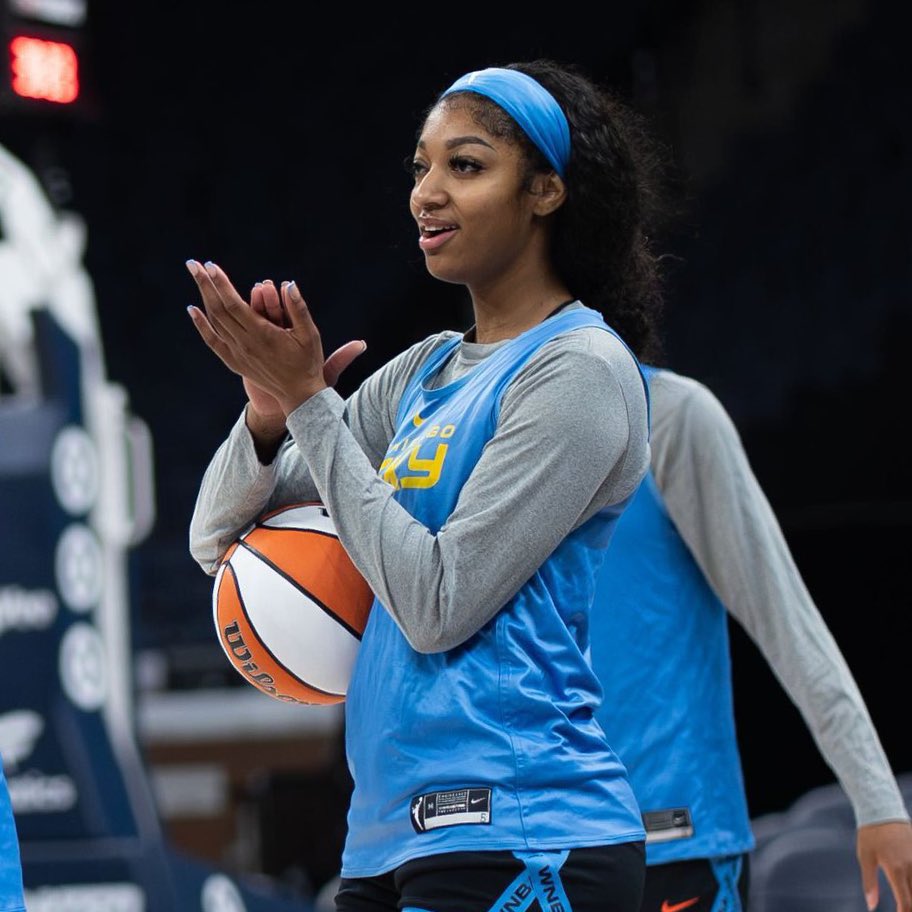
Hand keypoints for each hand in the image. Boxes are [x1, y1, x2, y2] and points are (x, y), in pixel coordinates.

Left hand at [186, 260, 364, 415]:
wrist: (299, 394)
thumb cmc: (307, 362)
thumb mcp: (310, 334)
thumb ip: (298, 308)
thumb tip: (289, 284)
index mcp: (262, 335)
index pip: (234, 305)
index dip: (221, 284)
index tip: (211, 266)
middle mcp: (245, 344)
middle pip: (219, 310)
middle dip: (206, 285)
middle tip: (194, 264)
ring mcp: (238, 354)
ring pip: (215, 322)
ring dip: (204, 298)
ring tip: (197, 278)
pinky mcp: (235, 362)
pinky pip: (213, 341)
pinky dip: (201, 325)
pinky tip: (193, 309)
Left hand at [857, 820, 911, 910]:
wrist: (882, 808)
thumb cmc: (870, 834)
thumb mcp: (865, 857)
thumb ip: (869, 883)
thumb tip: (871, 906)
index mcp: (896, 869)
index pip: (906, 902)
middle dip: (911, 906)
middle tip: (903, 908)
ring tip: (907, 898)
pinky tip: (911, 884)